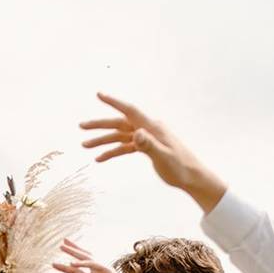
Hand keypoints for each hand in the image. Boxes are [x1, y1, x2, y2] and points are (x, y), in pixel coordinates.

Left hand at [53, 240, 140, 272]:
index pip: (75, 272)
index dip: (64, 268)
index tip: (53, 264)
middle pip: (81, 260)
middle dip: (71, 252)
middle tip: (61, 244)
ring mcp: (102, 272)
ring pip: (87, 258)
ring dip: (76, 251)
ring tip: (64, 245)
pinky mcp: (108, 271)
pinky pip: (94, 264)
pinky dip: (84, 262)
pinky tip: (73, 263)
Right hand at [80, 93, 225, 211]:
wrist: (192, 177)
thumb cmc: (180, 167)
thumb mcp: (164, 157)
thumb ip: (149, 145)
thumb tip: (137, 133)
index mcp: (153, 127)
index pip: (130, 111)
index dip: (114, 102)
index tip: (99, 94)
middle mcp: (148, 130)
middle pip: (119, 124)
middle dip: (100, 125)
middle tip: (81, 126)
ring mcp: (146, 139)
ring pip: (119, 136)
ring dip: (103, 141)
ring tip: (85, 146)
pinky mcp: (145, 148)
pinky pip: (125, 147)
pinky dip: (112, 152)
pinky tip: (100, 159)